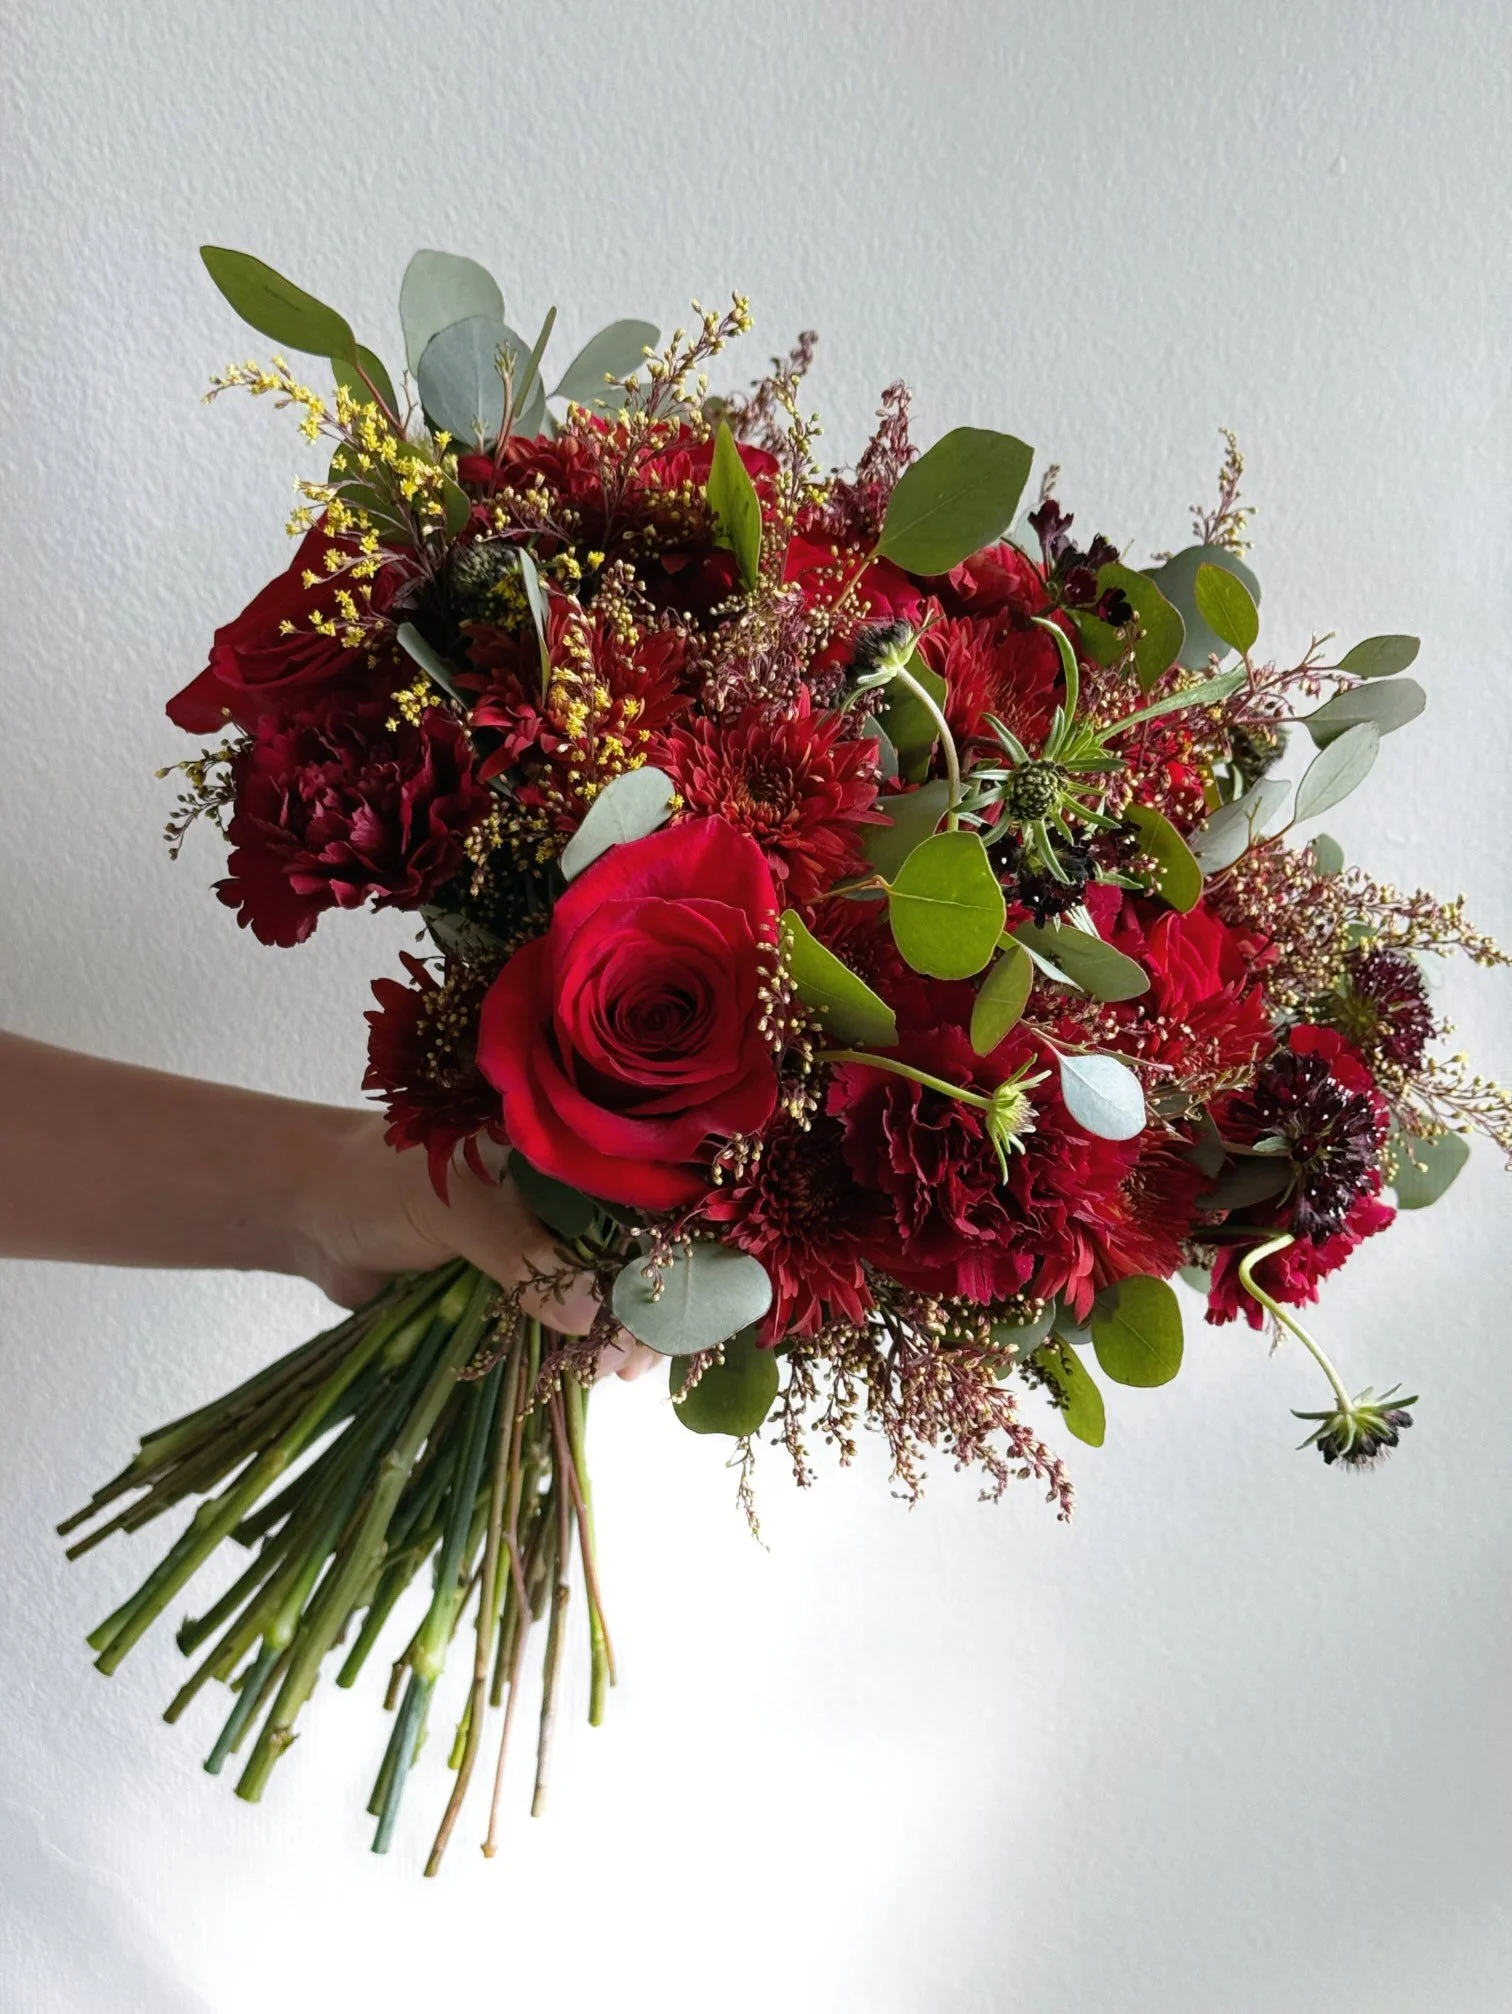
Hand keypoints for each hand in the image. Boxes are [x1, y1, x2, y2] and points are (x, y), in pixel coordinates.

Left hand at [290, 1110, 658, 1381]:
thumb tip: (586, 1317)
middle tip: (630, 1361)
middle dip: (637, 1309)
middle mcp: (560, 1197)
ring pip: (592, 1295)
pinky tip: (578, 1372)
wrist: (311, 1211)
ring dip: (605, 1336)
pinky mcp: (507, 1287)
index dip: (658, 1256)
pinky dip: (567, 1348)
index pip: (636, 1205)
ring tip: (606, 1373)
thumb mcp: (460, 1209)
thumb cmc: (382, 1183)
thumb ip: (522, 1256)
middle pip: (624, 1257)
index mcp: (561, 1156)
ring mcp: (534, 1244)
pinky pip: (551, 1321)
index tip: (662, 1311)